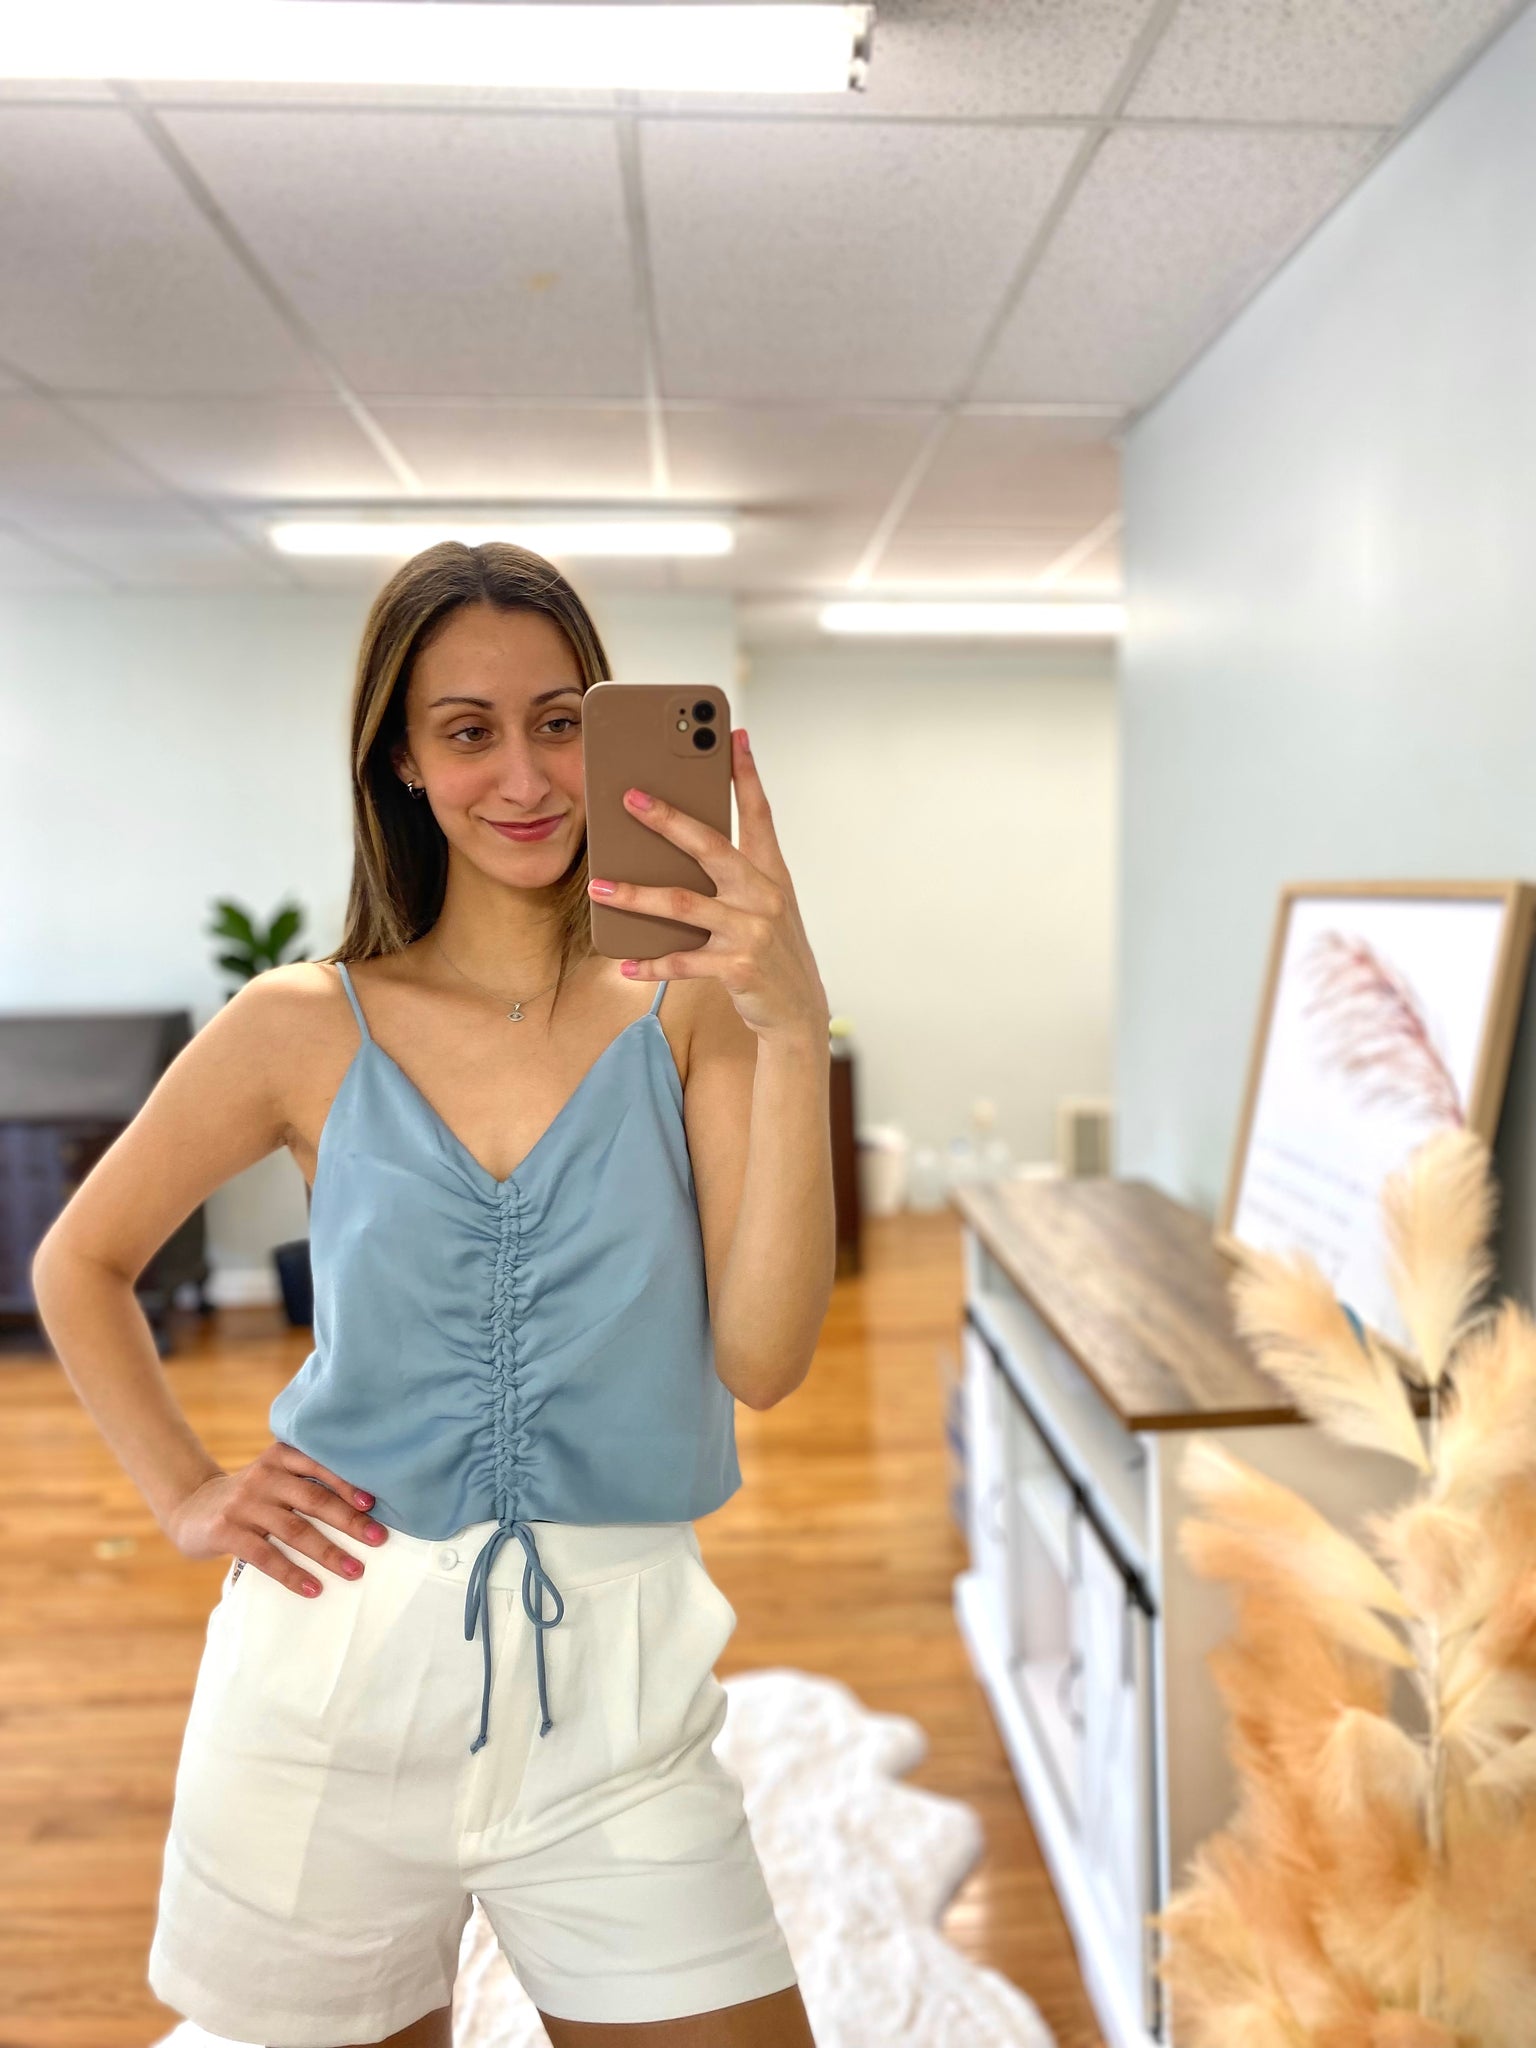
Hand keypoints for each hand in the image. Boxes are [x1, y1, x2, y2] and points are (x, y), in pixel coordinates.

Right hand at [166, 1440, 388, 1597]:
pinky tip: (314, 1588)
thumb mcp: (274, 1477)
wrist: (191, 1509)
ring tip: (354, 1570)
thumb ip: (306, 1481)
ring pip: (295, 1530)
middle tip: (378, 1539)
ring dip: (328, 1552)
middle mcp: (264, 1476)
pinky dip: (292, 1574)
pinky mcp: (226, 1531)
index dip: (347, 1484)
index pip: (319, 1465)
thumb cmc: (251, 1497)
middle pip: (314, 1499)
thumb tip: (364, 1507)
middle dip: (349, 1521)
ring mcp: (244, 1504)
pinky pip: (266, 1555)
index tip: (373, 1503)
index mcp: (280, 1457)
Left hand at [587, 727, 830, 1041]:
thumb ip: (732, 875)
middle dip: (668, 819)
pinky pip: (683, 960)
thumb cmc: (769, 950)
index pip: (760, 814)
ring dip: (635, 895)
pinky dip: (651, 963)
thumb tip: (670, 850)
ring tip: (599, 886)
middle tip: (629, 798)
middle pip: (711, 846)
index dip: (746, 774)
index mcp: (771, 874)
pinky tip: (625, 961)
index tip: (733, 735)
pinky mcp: (738, 967)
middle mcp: (764, 896)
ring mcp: (752, 931)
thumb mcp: (763, 906)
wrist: (797, 1011)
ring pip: (683, 903)